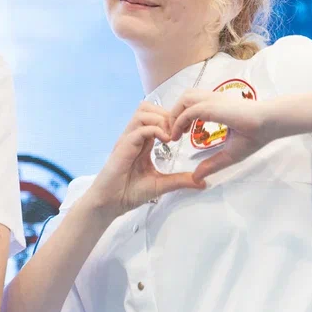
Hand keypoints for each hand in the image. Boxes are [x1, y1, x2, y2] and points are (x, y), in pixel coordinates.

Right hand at [85, 102, 205, 220]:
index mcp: (142, 142)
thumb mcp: (161, 184)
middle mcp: (134, 136)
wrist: (110, 203)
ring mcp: (128, 139)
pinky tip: (165, 140)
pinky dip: (154, 130)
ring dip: (160, 119)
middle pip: (148, 108)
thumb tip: (201, 182)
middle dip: (167, 114)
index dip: (171, 119)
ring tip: (171, 135)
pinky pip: (139, 128)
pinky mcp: (123, 146)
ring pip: (143, 112)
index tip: (184, 132)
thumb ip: (179, 180)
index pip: (155, 117)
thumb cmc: (129, 192)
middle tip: (178, 131)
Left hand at [168, 89, 280, 181]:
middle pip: (184, 97)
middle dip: (174, 112)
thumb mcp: (229, 154)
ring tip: (175, 133)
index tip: (179, 135)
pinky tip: (179, 135)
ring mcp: (213, 100)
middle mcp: (213, 99)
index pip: (192, 103)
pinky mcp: (213, 106)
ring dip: (175, 114)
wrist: (270, 124)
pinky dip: (180, 121)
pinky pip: (189, 111)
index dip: (181, 116)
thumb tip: (197, 178)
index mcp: (217, 106)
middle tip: (173, 133)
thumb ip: (212, 164)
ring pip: (184, 98)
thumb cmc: (255, 135)